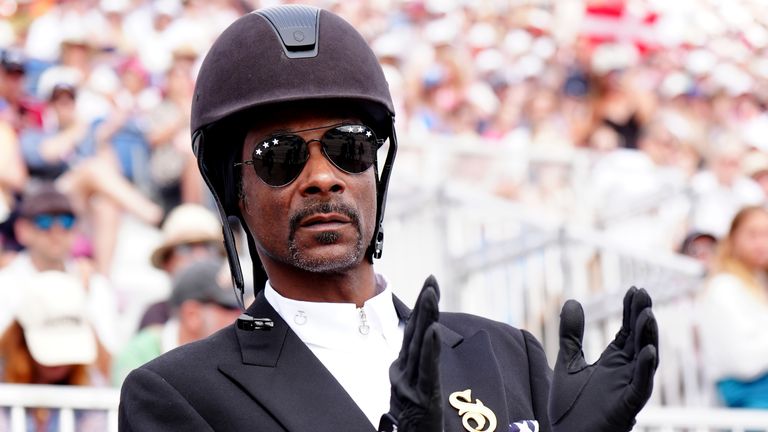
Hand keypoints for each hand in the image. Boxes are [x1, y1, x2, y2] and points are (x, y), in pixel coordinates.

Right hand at [379, 275, 442, 431]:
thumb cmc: (414, 426)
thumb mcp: (414, 391)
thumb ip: (418, 369)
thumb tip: (426, 344)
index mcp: (402, 370)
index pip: (413, 332)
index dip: (421, 307)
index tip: (430, 284)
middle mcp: (401, 373)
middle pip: (414, 333)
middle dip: (424, 304)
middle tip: (431, 280)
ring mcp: (408, 386)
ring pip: (419, 346)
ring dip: (426, 317)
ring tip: (431, 294)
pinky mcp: (421, 399)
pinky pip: (427, 371)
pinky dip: (430, 349)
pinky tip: (434, 331)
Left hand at [549, 287, 658, 431]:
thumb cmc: (571, 406)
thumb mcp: (567, 363)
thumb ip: (571, 335)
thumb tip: (572, 301)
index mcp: (614, 361)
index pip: (627, 330)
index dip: (631, 310)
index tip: (634, 289)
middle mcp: (626, 372)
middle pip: (639, 339)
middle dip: (642, 317)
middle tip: (644, 293)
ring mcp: (628, 388)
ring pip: (645, 360)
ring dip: (648, 337)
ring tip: (648, 314)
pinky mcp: (627, 406)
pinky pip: (641, 386)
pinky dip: (646, 369)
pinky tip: (647, 351)